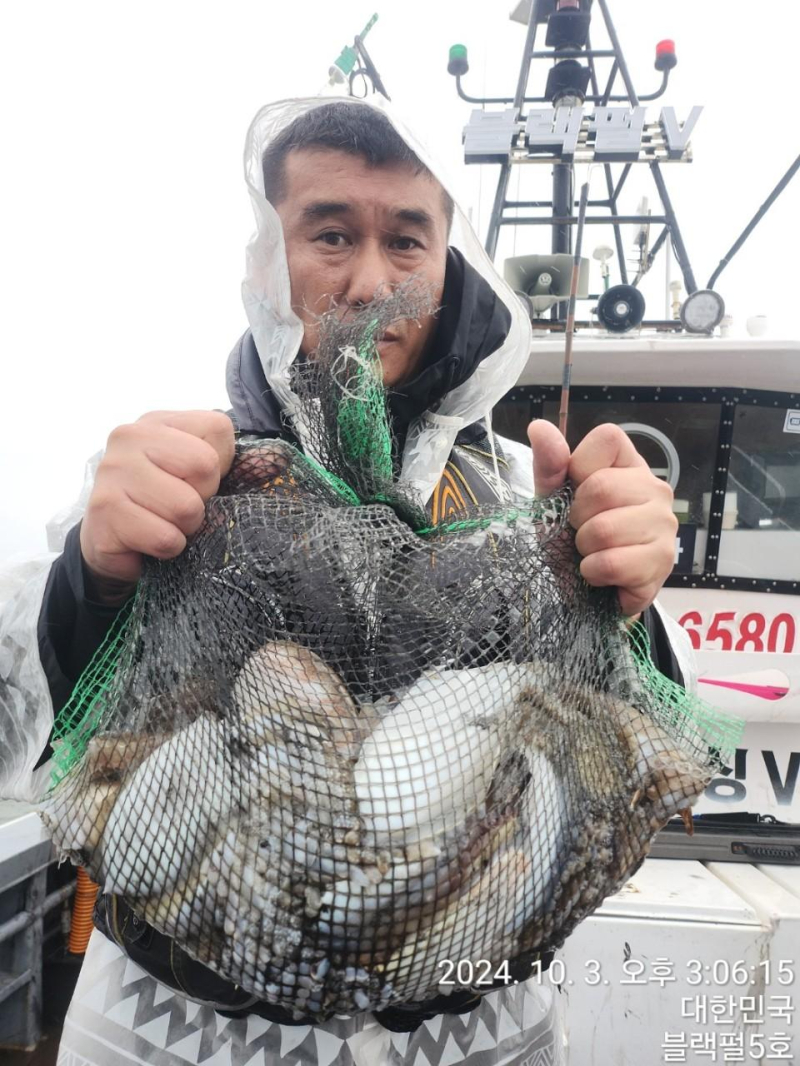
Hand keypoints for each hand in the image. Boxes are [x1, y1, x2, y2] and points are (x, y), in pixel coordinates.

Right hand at [80, 411, 235, 600]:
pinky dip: (168, 549)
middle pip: (204, 465)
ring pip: (186, 507)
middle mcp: (130, 436)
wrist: (113, 544)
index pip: (218, 429)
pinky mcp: (104, 510)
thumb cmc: (165, 506)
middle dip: (202, 498)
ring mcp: (111, 471)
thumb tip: (280, 460)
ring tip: (164, 523)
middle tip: (179, 507)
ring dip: (185, 528)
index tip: (194, 481)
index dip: (219, 466)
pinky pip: (166, 538)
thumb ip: (239, 466)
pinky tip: (148, 541)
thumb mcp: (202, 478)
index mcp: (159, 421)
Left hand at [527, 420, 676, 616]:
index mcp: (628, 465)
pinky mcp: (663, 562)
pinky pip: (612, 563)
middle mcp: (655, 488)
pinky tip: (603, 576)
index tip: (576, 495)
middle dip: (576, 519)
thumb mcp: (550, 502)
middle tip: (581, 533)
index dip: (579, 468)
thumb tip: (537, 426)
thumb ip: (548, 466)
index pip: (608, 437)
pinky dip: (594, 574)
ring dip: (584, 551)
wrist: (583, 594)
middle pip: (601, 487)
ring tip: (593, 555)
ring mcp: (664, 525)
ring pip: (605, 529)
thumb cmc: (570, 542)